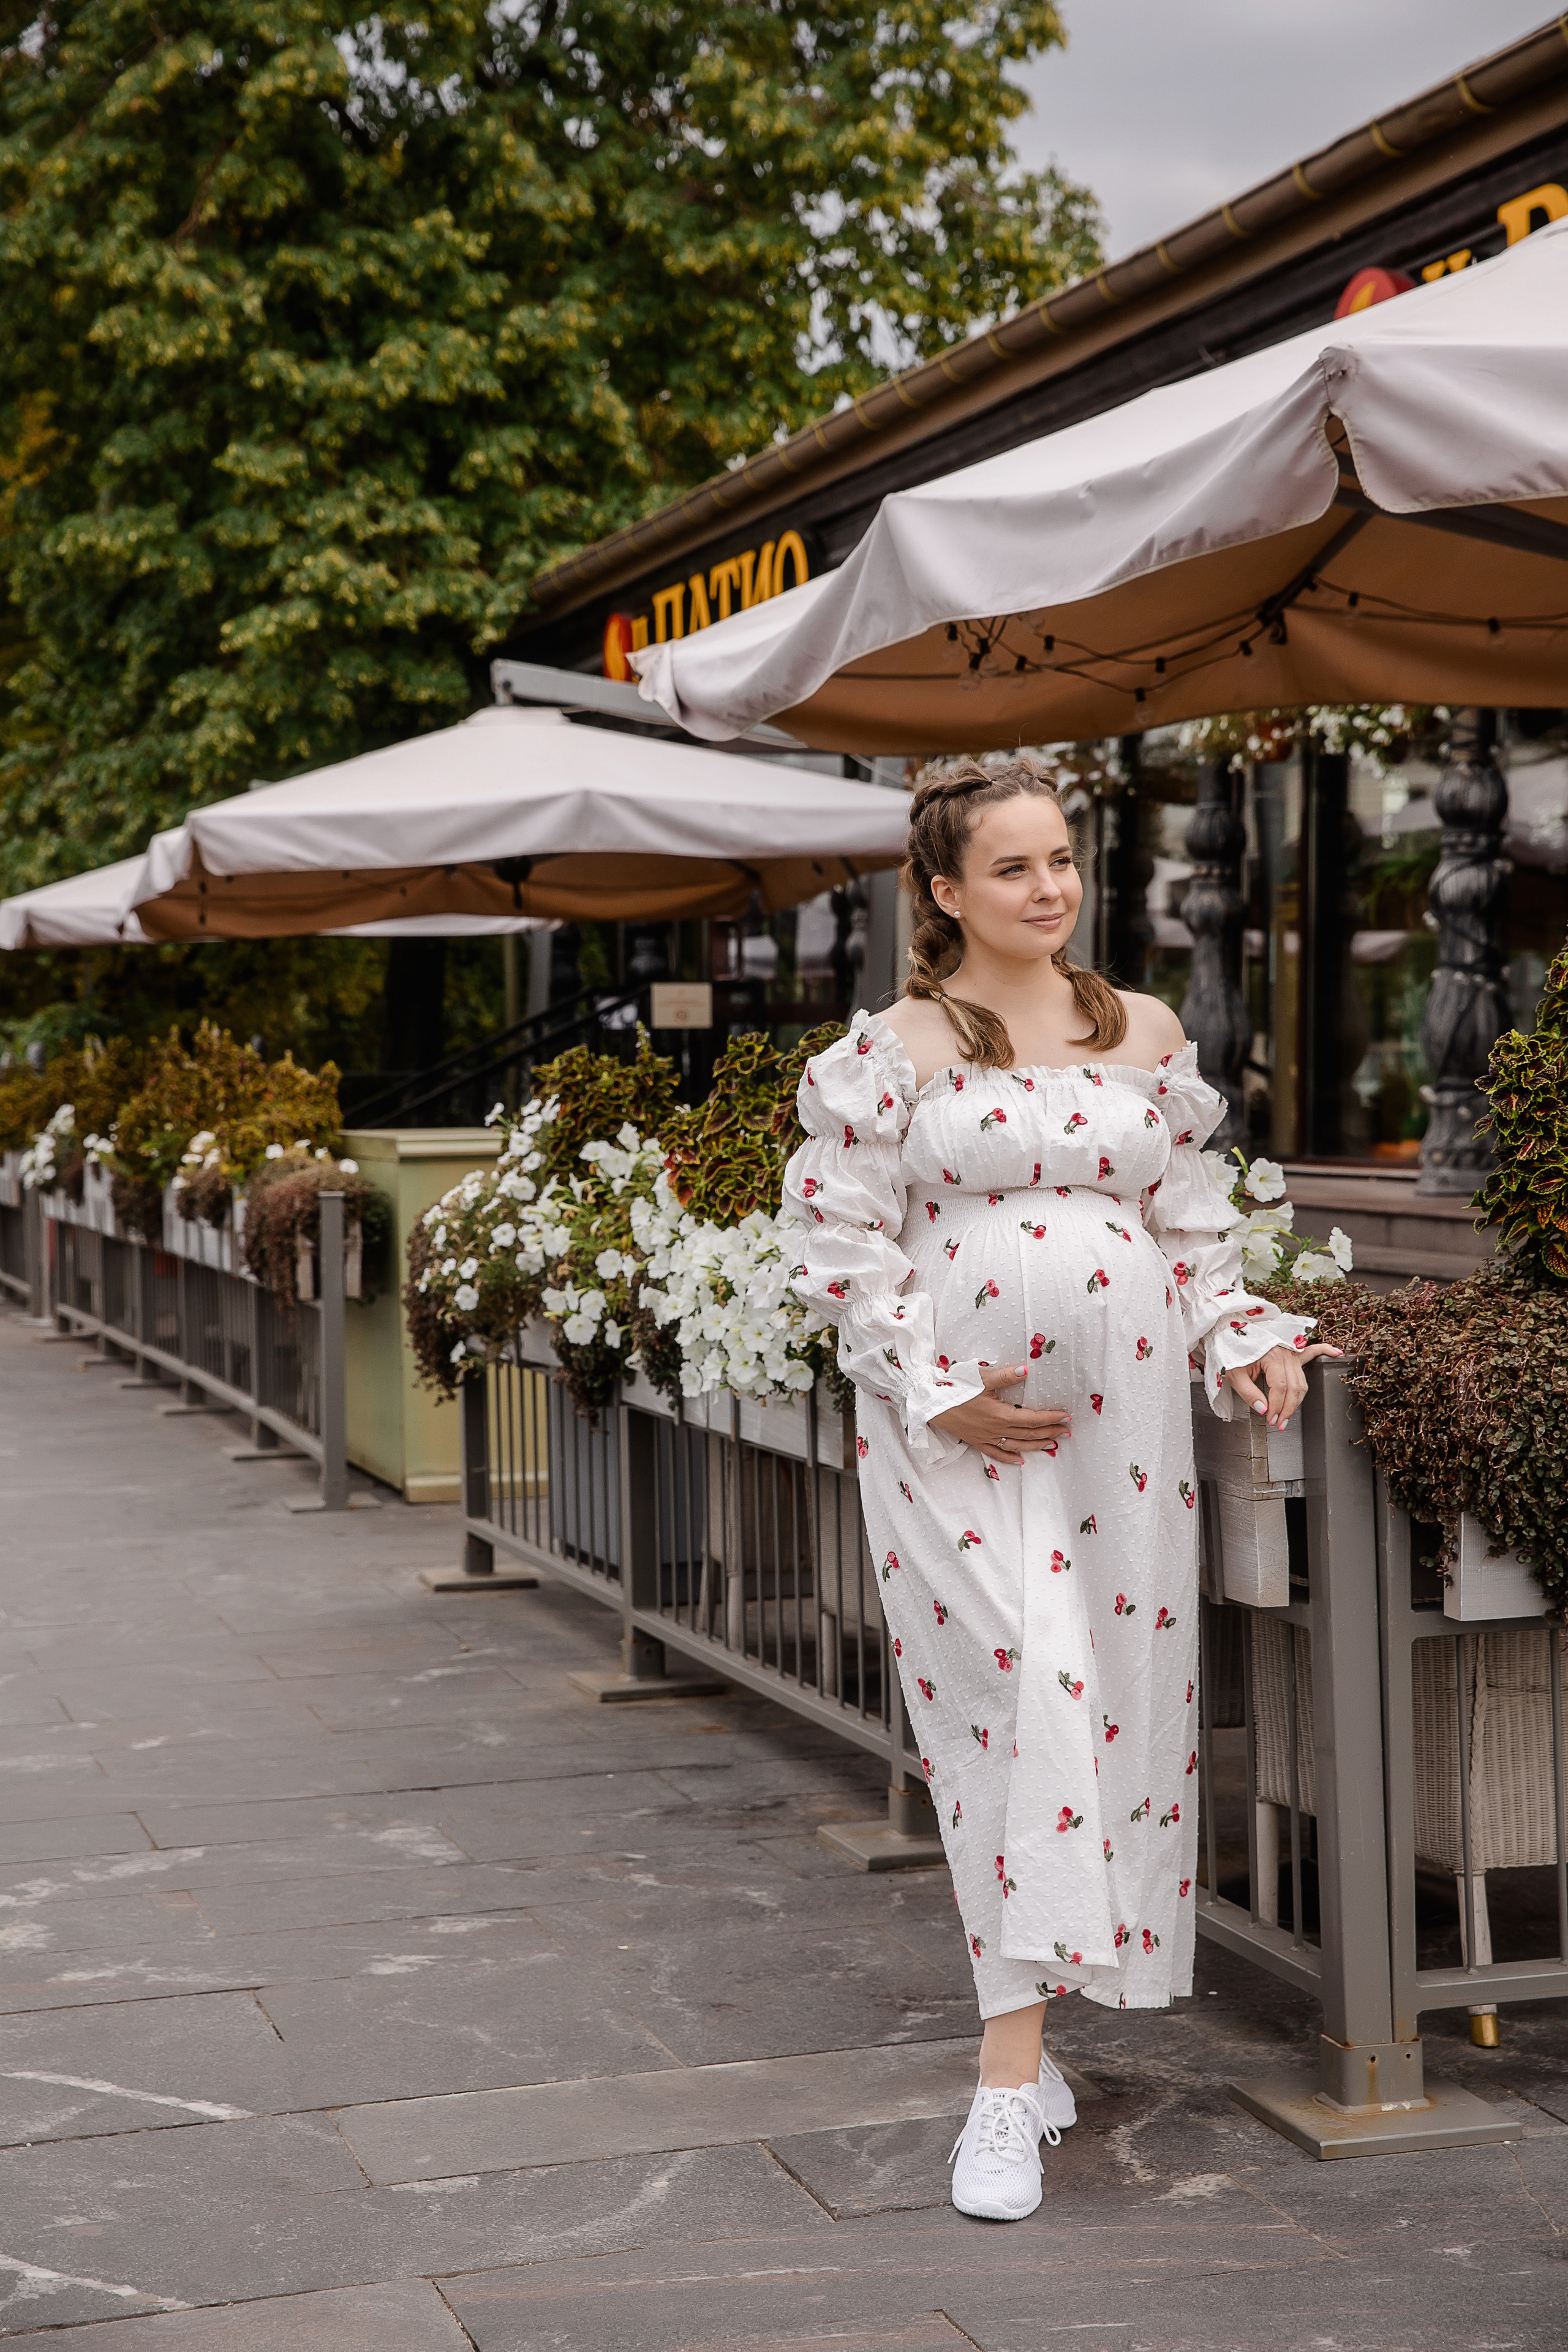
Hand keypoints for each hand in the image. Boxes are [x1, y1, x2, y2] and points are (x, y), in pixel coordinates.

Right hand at [930, 1363, 1071, 1465]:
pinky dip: (1010, 1459)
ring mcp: (986, 1438)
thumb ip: (1006, 1376)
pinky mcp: (976, 1441)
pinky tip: (1021, 1462)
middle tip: (1066, 1432)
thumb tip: (1027, 1370)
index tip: (1066, 1416)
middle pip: (1029, 1434)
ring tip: (1052, 1445)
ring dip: (1036, 1446)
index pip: (1032, 1418)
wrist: (930, 1403)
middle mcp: (996, 1430)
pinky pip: (996, 1453)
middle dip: (1049, 1432)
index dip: (1051, 1418)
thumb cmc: (955, 1388)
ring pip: (1017, 1446)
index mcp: (1001, 1414)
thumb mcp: (981, 1378)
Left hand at [1224, 1341, 1343, 1429]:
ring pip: (1303, 1380)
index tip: (1271, 1418)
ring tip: (1289, 1414)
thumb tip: (1263, 1409)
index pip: (1280, 1388)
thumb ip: (1248, 1393)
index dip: (1277, 1407)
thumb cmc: (1231, 1351)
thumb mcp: (1233, 1374)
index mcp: (1271, 1356)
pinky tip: (1336, 1353)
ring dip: (1298, 1400)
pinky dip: (1325, 1350)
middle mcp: (1285, 1352)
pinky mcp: (1293, 1350)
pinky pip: (1313, 1350)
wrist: (1229, 1334)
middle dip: (1288, 1409)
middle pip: (1295, 1387)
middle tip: (1280, 1423)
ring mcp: (1291, 1351)